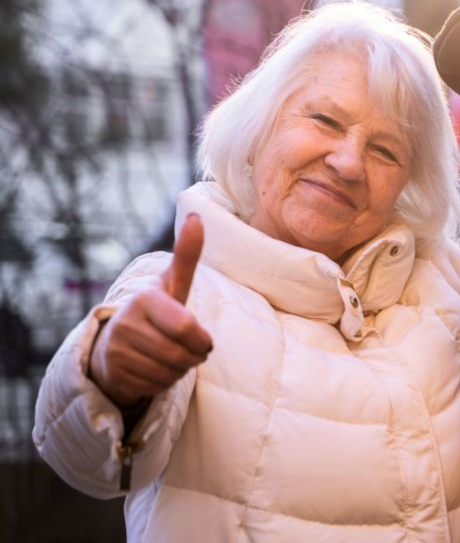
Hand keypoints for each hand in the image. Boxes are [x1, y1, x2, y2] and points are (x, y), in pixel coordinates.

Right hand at [89, 214, 212, 407]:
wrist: (116, 342)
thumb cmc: (157, 310)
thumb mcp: (173, 284)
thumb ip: (187, 255)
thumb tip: (198, 216)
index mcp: (145, 298)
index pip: (186, 327)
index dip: (202, 340)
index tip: (204, 341)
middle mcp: (124, 322)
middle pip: (181, 355)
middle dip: (194, 357)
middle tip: (189, 350)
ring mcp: (114, 350)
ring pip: (169, 373)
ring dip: (180, 370)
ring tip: (169, 356)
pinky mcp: (112, 374)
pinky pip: (155, 387)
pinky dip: (163, 383)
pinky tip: (153, 369)